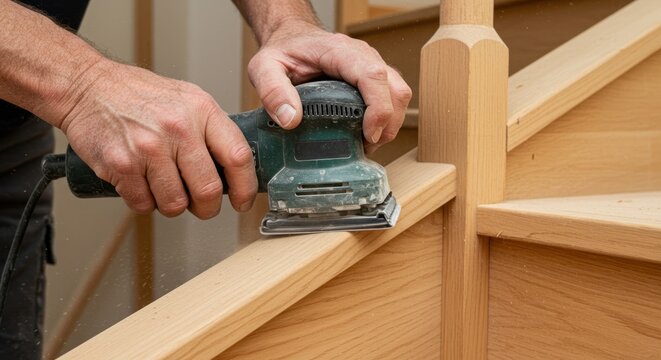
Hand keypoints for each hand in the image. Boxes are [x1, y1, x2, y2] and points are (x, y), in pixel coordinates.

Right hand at [59, 59, 256, 217]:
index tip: (242, 201)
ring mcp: (149, 147)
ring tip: (164, 186)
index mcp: (202, 110)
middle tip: (201, 205)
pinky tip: (140, 182)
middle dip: (207, 208)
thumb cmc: (139, 96)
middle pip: (209, 190)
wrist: (87, 86)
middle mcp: (178, 128)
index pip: (238, 156)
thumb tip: (236, 170)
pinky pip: (143, 204)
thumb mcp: (187, 100)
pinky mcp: (122, 165)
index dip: (245, 187)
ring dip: (172, 205)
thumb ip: (212, 131)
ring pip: (176, 204)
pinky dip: (143, 201)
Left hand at [247, 20, 411, 153]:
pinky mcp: (375, 78)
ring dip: (390, 125)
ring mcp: (373, 65)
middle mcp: (364, 56)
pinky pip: (393, 97)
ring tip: (366, 144)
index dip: (379, 108)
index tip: (369, 134)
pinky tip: (367, 134)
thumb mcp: (264, 67)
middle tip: (365, 147)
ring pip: (399, 95)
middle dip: (387, 125)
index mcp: (340, 52)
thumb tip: (290, 119)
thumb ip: (272, 91)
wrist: (291, 38)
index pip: (373, 75)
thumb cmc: (283, 50)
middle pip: (395, 89)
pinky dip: (387, 120)